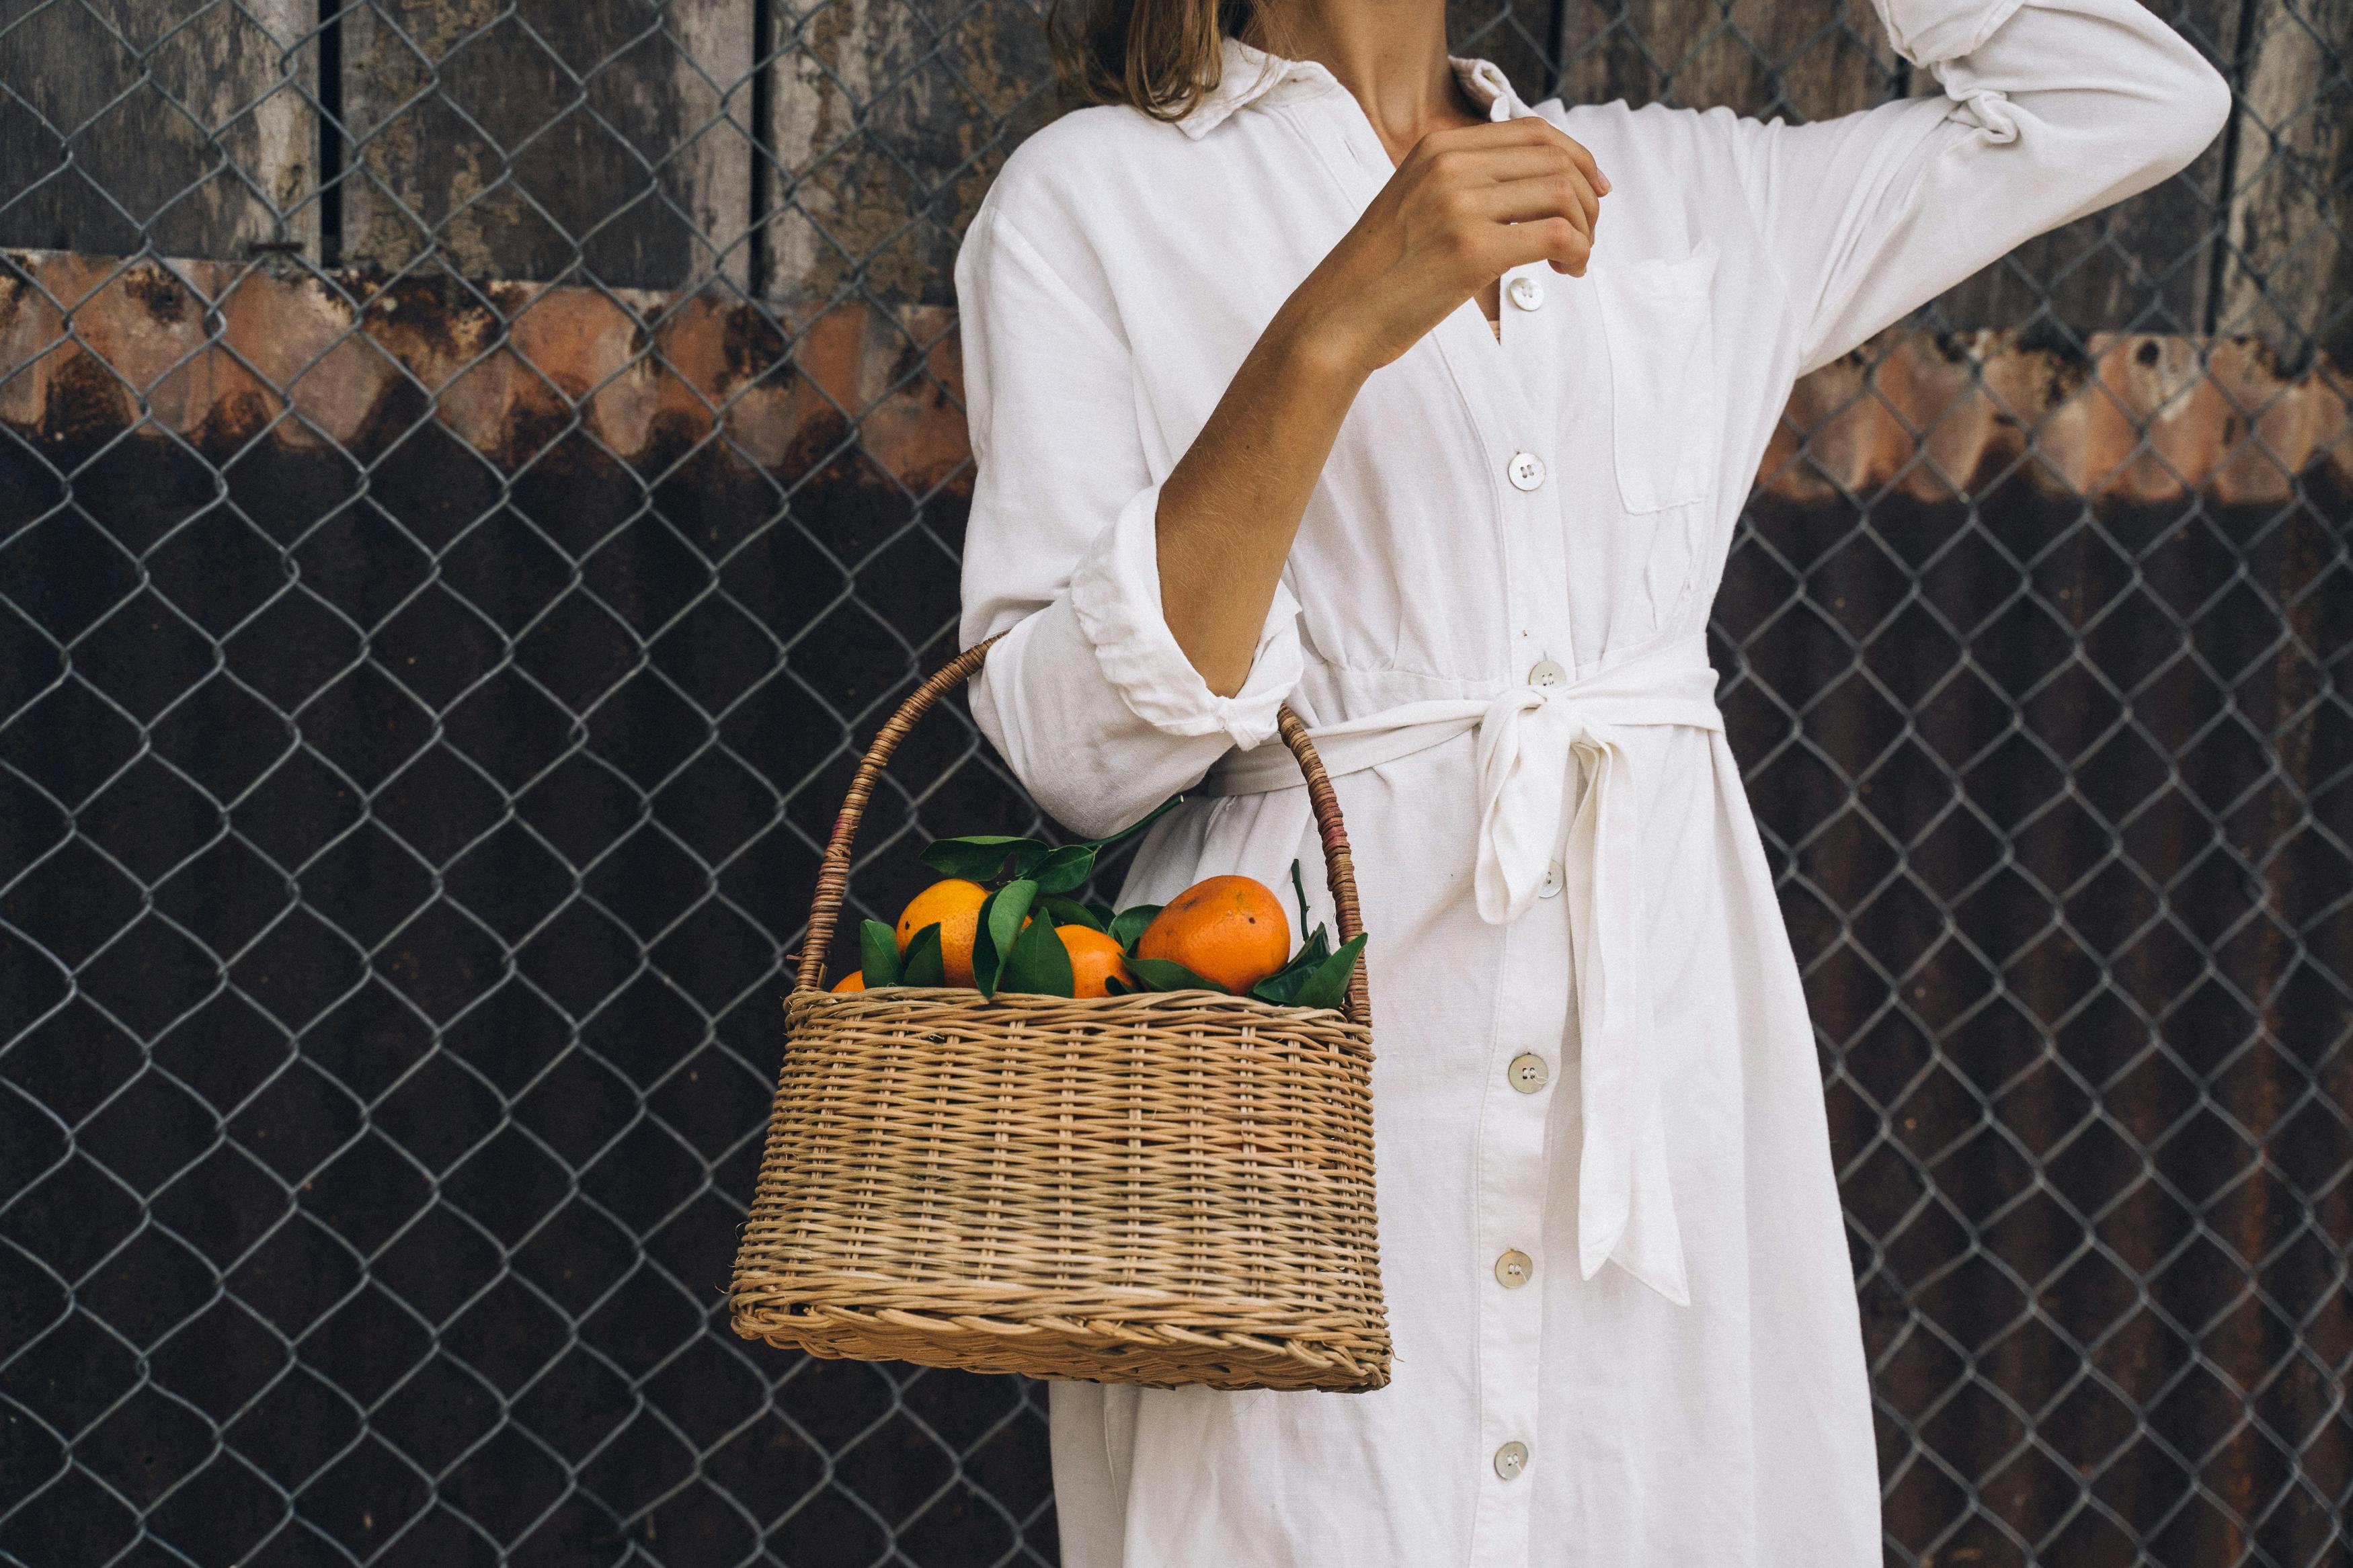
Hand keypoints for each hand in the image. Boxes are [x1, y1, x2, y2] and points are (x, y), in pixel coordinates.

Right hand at [1274, 117, 1609, 378]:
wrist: (1335, 320)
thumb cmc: (1379, 276)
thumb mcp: (1416, 206)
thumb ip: (1464, 186)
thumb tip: (1539, 188)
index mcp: (1437, 148)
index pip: (1533, 132)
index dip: (1578, 158)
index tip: (1596, 191)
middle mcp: (1449, 165)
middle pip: (1556, 159)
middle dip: (1587, 198)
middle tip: (1586, 237)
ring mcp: (1459, 204)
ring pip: (1562, 194)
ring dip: (1585, 229)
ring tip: (1574, 260)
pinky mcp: (1471, 249)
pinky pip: (1556, 235)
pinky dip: (1577, 252)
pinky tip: (1565, 272)